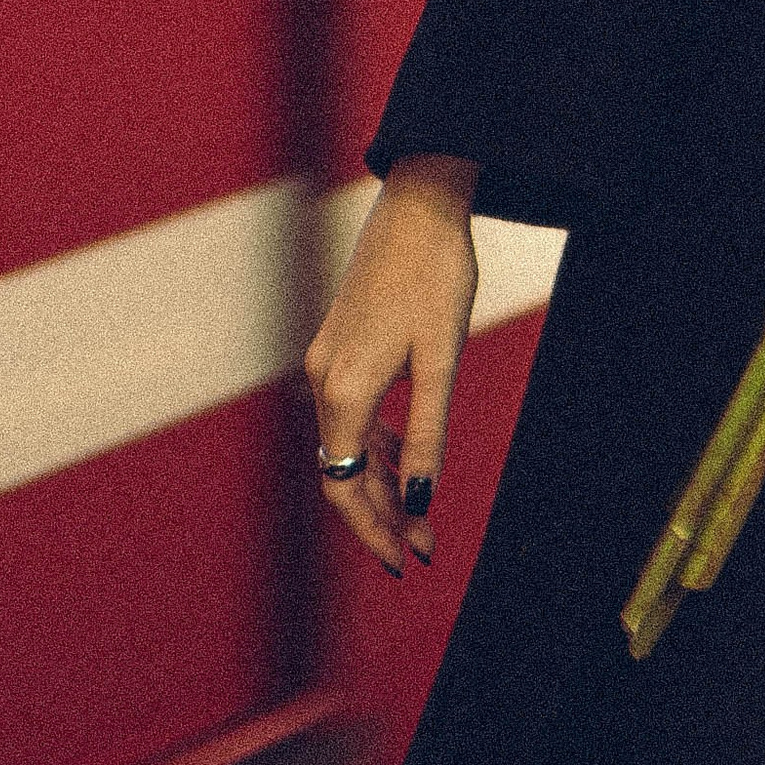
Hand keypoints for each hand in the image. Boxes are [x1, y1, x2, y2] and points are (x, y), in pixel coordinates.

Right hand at [304, 156, 480, 574]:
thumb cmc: (435, 275)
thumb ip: (426, 434)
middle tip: (424, 546)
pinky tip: (405, 458)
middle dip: (381, 514)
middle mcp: (323, 379)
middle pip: (343, 471)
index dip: (373, 530)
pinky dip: (376, 444)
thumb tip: (421, 502)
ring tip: (422, 513)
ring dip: (381, 482)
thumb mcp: (441, 360)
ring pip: (348, 443)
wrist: (420, 202)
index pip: (345, 486)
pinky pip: (351, 413)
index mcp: (343, 389)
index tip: (405, 561)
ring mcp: (327, 359)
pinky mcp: (340, 343)